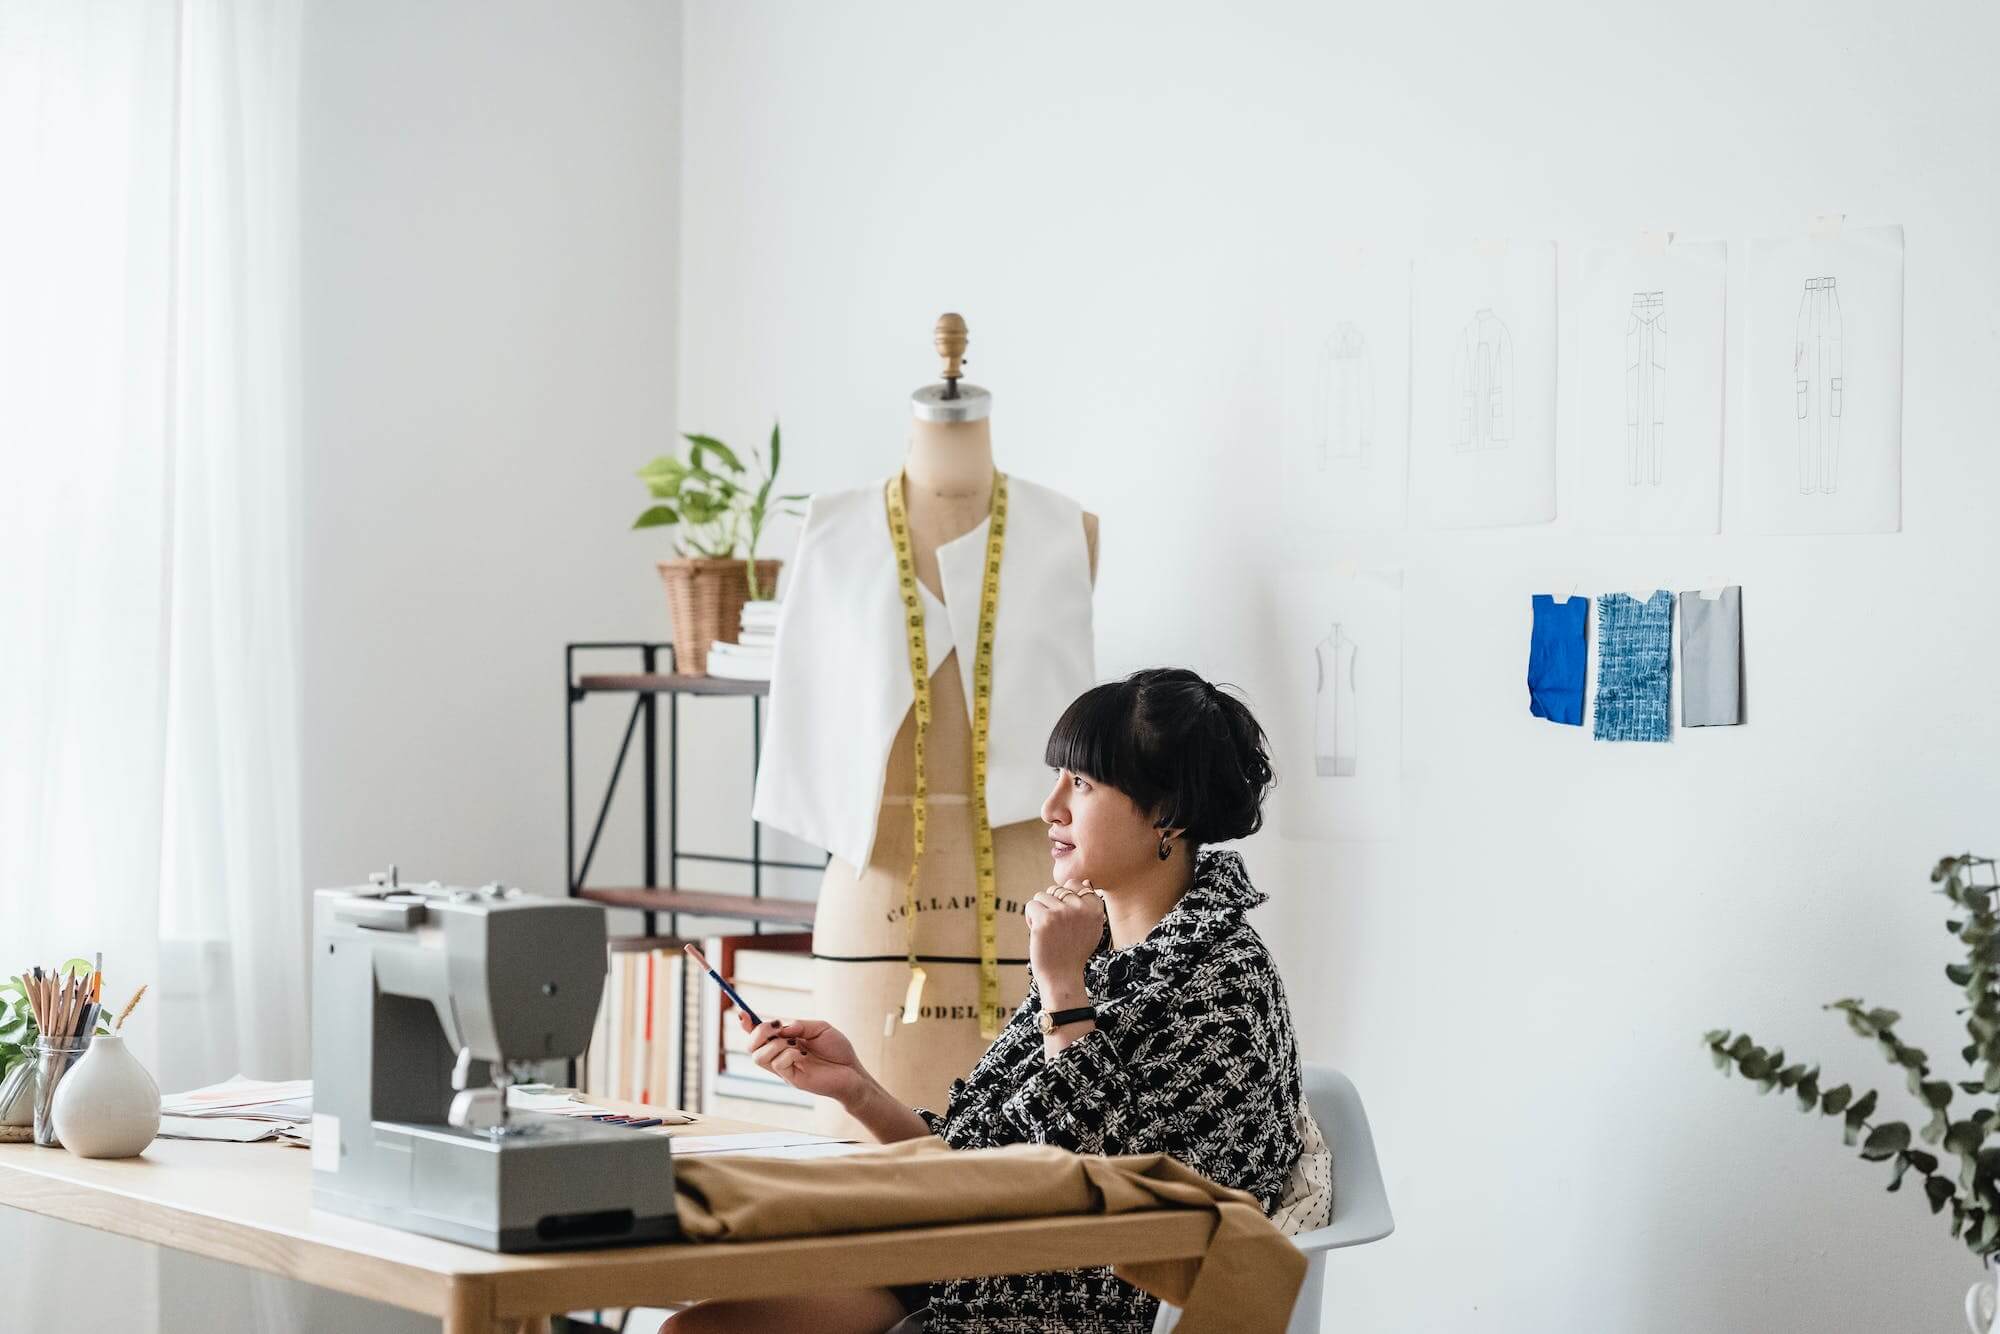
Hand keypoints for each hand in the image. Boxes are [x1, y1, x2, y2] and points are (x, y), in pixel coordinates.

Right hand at [742, 1012, 868, 1105]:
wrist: (853, 1071)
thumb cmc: (837, 1050)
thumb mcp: (820, 1028)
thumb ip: (800, 1025)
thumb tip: (782, 1028)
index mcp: (784, 1043)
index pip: (758, 1036)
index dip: (747, 1025)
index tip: (742, 1013)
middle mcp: (780, 1056)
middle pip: (751, 1047)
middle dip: (758, 1032)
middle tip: (777, 1026)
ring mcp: (785, 1070)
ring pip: (758, 1058)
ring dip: (774, 1043)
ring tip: (795, 1042)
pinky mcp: (792, 1079)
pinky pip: (778, 1065)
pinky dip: (788, 1054)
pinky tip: (803, 1054)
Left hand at [1025, 878, 1104, 1004]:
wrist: (1062, 976)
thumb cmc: (1074, 953)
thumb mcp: (1091, 928)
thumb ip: (1089, 905)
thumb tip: (1085, 881)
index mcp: (1095, 908)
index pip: (1076, 884)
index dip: (1065, 898)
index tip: (1065, 919)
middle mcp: (1081, 908)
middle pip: (1057, 889)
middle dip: (1051, 905)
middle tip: (1055, 928)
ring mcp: (1063, 912)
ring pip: (1042, 895)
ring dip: (1040, 912)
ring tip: (1047, 931)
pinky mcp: (1045, 918)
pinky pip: (1031, 905)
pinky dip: (1030, 918)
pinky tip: (1038, 933)